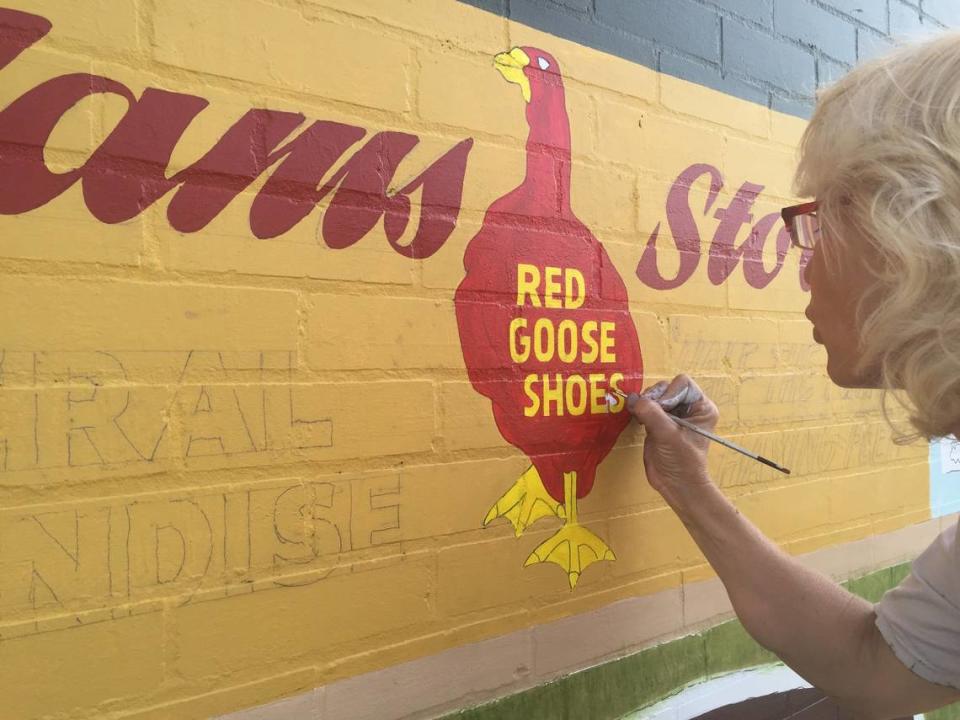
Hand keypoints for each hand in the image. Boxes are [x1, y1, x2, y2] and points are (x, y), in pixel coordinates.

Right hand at [626, 374, 719, 504]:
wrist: (676, 485)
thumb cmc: (682, 462)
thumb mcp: (668, 435)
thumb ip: (652, 414)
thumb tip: (633, 399)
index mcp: (701, 407)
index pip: (682, 383)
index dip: (668, 393)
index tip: (662, 410)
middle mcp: (688, 407)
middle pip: (666, 387)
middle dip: (654, 398)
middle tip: (648, 413)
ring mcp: (673, 414)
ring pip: (654, 395)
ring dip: (645, 403)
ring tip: (642, 418)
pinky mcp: (659, 422)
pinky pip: (647, 406)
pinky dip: (640, 409)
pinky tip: (638, 419)